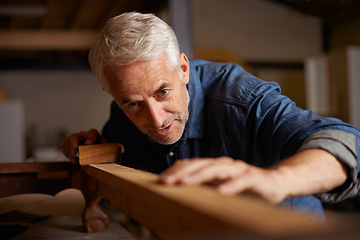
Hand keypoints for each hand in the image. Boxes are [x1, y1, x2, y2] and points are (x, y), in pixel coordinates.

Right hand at [60, 128, 107, 163]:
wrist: (96, 147)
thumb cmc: (100, 148)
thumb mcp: (105, 148)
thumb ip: (104, 150)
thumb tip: (103, 154)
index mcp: (94, 134)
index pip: (92, 133)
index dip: (90, 138)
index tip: (88, 144)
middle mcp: (83, 134)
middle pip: (75, 136)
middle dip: (73, 145)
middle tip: (74, 154)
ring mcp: (74, 138)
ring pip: (67, 141)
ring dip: (69, 152)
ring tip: (75, 161)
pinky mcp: (68, 142)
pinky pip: (63, 145)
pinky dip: (65, 153)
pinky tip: (72, 159)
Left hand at [159, 157, 285, 203]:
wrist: (275, 182)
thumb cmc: (244, 186)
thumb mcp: (220, 185)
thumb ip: (204, 185)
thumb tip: (179, 189)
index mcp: (214, 166)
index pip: (191, 165)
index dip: (175, 171)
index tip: (159, 180)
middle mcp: (225, 164)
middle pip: (200, 164)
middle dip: (181, 172)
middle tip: (165, 182)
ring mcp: (239, 170)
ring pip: (217, 169)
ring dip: (200, 175)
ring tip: (185, 182)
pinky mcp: (254, 178)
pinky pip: (243, 181)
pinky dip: (233, 185)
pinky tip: (222, 192)